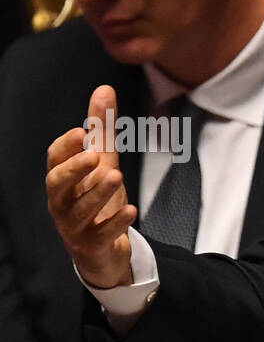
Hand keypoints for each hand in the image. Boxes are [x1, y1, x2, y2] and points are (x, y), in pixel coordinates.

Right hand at [45, 84, 135, 288]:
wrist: (103, 252)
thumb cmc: (97, 201)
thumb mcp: (103, 164)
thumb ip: (102, 131)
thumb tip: (105, 89)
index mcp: (62, 180)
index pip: (54, 160)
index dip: (65, 147)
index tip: (79, 131)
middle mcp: (62, 202)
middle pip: (57, 184)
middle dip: (74, 170)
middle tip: (94, 157)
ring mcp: (75, 226)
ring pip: (80, 210)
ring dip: (98, 193)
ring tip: (116, 176)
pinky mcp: (92, 245)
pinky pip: (101, 235)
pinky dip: (116, 223)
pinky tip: (131, 210)